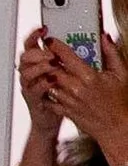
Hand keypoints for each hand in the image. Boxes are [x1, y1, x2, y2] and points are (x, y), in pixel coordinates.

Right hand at [18, 30, 70, 138]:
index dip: (35, 36)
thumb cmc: (63, 93)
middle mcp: (31, 73)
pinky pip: (33, 90)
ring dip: (38, 67)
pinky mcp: (33, 99)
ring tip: (51, 65)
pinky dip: (42, 84)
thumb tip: (84, 42)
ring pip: (26, 73)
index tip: (43, 29)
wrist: (54, 118)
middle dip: (37, 53)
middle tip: (50, 53)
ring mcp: (30, 86)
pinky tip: (52, 81)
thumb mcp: (66, 71)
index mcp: (37, 63)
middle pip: (24, 57)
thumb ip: (69, 58)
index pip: (31, 45)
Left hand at [44, 27, 127, 165]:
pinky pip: (49, 99)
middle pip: (51, 68)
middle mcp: (75, 88)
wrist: (117, 128)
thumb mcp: (121, 74)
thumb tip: (105, 37)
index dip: (55, 46)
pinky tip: (49, 86)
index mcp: (89, 77)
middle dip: (46, 59)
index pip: (65, 56)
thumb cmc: (120, 103)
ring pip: (47, 83)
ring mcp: (68, 101)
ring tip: (46, 68)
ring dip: (45, 74)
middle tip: (46, 52)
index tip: (50, 40)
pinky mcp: (65, 111)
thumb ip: (112, 53)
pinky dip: (46, 91)